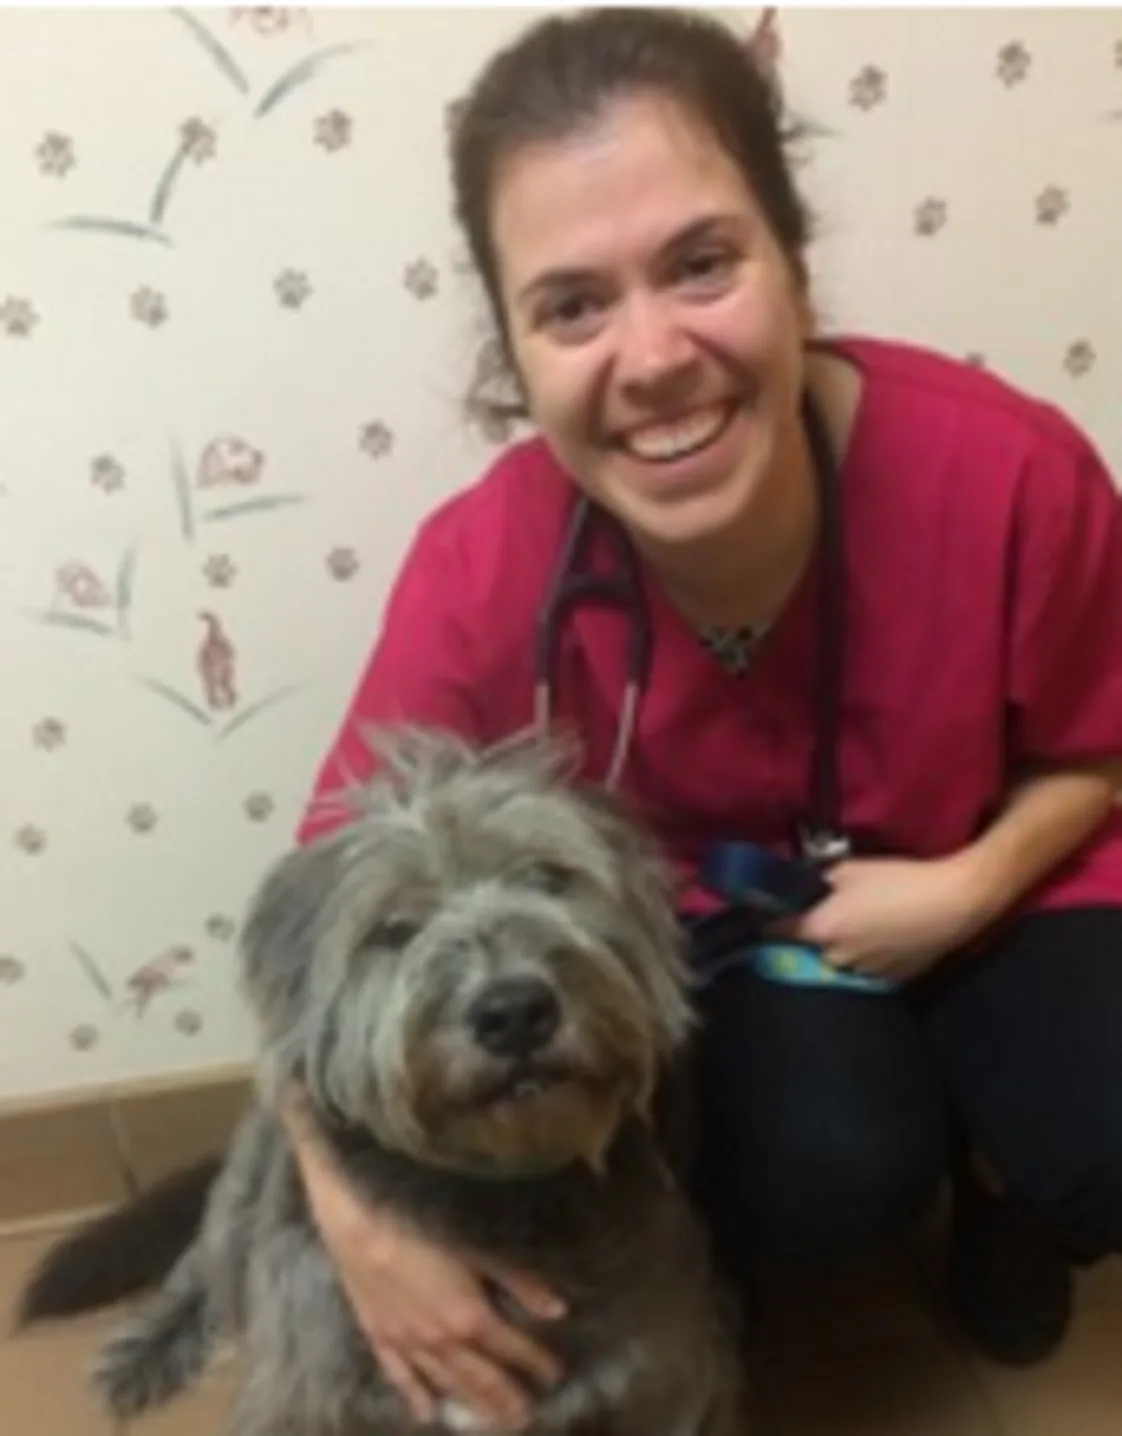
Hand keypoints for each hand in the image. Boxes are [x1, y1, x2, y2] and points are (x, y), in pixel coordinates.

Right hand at [302, 1151, 565, 1428]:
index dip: (536, 1362)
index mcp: (470, 1318)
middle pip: (480, 1376)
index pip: (512, 1349)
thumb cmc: (424, 1221)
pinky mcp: (378, 1335)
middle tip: (526, 1418)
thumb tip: (558, 1311)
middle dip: (506, 1397)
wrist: (359, 1215)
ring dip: (471, 1403)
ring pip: (445, 1382)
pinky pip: (400, 1376)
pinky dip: (415, 1396)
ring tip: (492, 1422)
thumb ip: (518, 1281)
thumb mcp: (478, 1246)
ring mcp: (407, 1342)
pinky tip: (427, 1415)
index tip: (554, 1375)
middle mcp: (441, 1341)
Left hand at [775, 853, 994, 983]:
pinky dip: (868, 954)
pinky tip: (885, 935)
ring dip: (843, 945)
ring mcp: (863, 973)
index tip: (770, 912)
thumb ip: (817, 881)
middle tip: (830, 910)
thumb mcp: (849, 869)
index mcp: (820, 931)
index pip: (777, 931)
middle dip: (814, 932)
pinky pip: (867, 967)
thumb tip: (802, 886)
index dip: (772, 920)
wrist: (953, 903)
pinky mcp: (890, 980)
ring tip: (863, 922)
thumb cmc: (898, 881)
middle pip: (810, 948)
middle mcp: (835, 959)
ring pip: (840, 960)